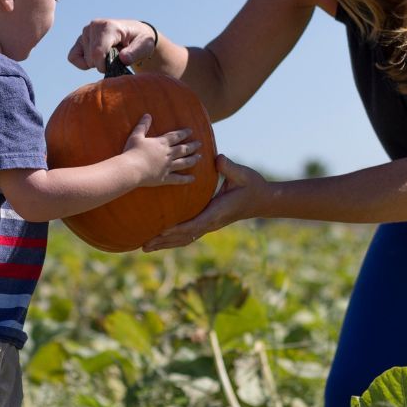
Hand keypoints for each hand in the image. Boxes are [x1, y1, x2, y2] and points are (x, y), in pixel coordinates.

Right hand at [69, 18, 158, 70]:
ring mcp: (85, 32)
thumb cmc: (140, 40)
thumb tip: (123, 59)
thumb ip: (135, 53)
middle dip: (102, 64)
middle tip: (116, 58)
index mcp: (109, 26)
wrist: (135, 33)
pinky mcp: (80, 39)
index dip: (103, 66)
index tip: (114, 67)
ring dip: (96, 63)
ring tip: (109, 55)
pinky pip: (73, 57)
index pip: (97, 52)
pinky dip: (83, 63)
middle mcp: (94, 26)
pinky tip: (96, 61)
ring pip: (84, 59)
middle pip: (91, 58)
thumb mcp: (144, 46)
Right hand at [121, 114, 200, 187]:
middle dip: (192, 146)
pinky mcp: (165, 178)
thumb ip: (143, 126)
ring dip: (193, 159)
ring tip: (200, 157)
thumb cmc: (132, 151)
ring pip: (184, 162)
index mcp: (161, 143)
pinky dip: (186, 179)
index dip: (183, 133)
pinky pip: (178, 179)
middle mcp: (167, 154)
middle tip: (200, 143)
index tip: (191, 131)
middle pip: (183, 149)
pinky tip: (193, 178)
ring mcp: (168, 166)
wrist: (132, 168)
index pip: (175, 136)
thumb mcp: (136, 136)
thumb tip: (147, 115)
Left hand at [143, 155, 268, 250]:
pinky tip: (162, 241)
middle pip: (185, 237)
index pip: (194, 224)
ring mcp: (210, 225)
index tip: (161, 232)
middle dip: (164, 241)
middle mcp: (211, 222)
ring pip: (185, 239)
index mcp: (217, 211)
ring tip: (146, 247)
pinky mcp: (209, 223)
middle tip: (144, 245)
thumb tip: (218, 159)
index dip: (177, 229)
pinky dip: (174, 239)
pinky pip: (189, 234)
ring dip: (166, 244)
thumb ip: (229, 167)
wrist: (263, 200)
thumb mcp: (242, 173)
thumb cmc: (252, 185)